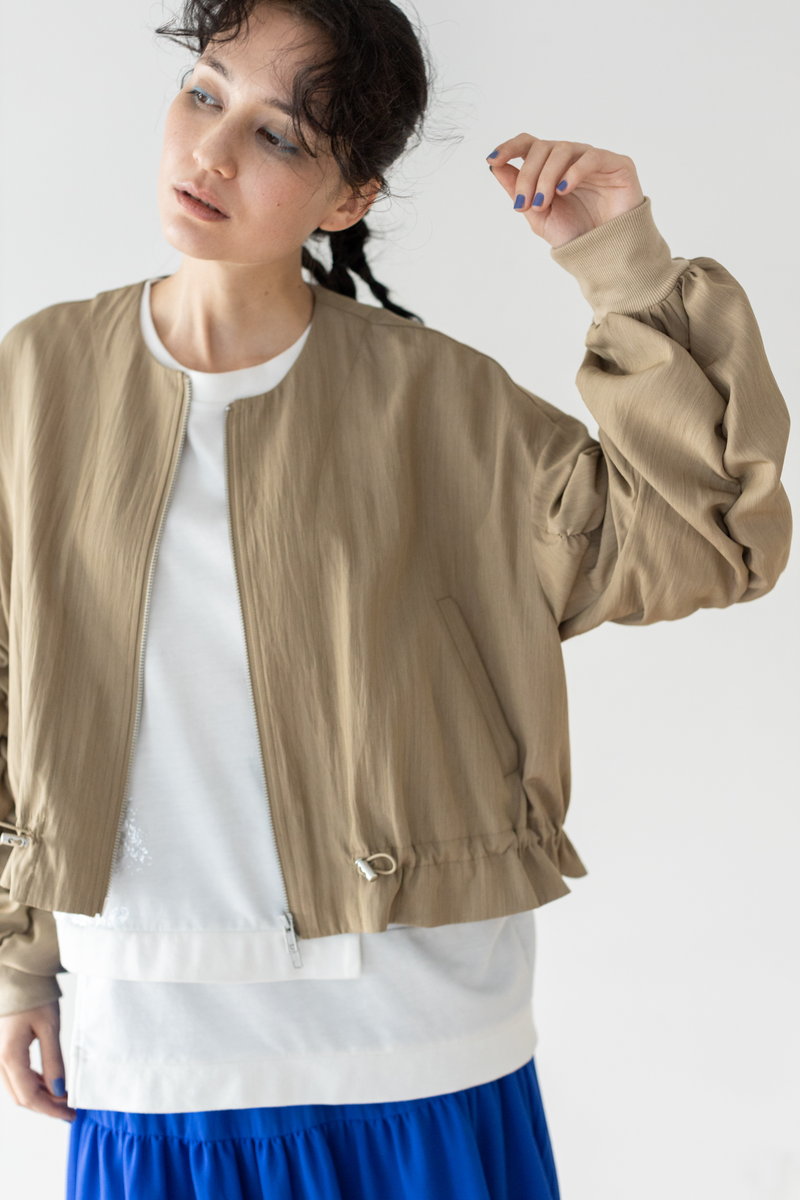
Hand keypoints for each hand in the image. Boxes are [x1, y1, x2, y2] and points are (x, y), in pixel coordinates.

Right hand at [0, 1000, 76, 1121]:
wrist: (17, 977)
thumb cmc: (34, 997)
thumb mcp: (49, 1027)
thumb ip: (53, 1060)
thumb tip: (58, 1090)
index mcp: (9, 1056)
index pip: (28, 1097)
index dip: (50, 1109)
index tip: (69, 1113)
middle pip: (21, 1097)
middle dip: (46, 1106)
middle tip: (70, 1109)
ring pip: (17, 1089)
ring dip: (40, 1097)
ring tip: (64, 1097)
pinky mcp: (3, 1052)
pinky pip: (15, 1077)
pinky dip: (33, 1084)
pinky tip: (50, 1083)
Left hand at [486, 134, 644, 247]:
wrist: (604, 252)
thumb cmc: (574, 233)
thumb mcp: (538, 215)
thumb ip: (518, 190)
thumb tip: (495, 166)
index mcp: (551, 167)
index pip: (528, 145)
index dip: (510, 147)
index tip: (493, 160)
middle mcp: (571, 158)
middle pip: (542, 147)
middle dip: (528, 175)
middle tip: (525, 204)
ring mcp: (593, 159)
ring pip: (563, 149)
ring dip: (546, 177)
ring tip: (543, 203)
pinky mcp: (616, 164)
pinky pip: (591, 157)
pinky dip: (574, 172)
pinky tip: (563, 189)